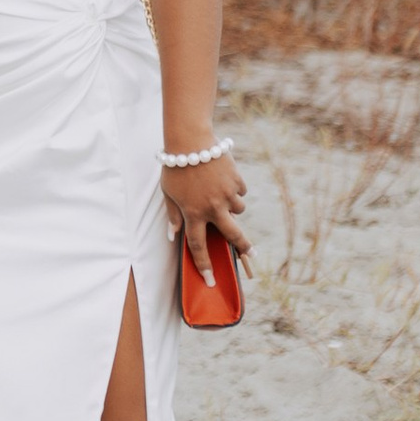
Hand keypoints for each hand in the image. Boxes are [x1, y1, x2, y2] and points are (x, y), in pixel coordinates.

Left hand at [161, 151, 249, 282]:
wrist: (190, 140)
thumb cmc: (175, 166)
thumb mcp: (168, 192)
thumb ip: (173, 215)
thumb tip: (173, 235)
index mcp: (193, 213)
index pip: (198, 246)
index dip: (204, 265)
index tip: (210, 280)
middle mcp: (212, 208)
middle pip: (233, 235)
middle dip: (243, 247)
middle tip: (251, 254)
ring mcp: (227, 195)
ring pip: (239, 211)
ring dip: (233, 207)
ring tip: (220, 193)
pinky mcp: (237, 181)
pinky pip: (240, 192)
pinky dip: (235, 189)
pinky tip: (223, 178)